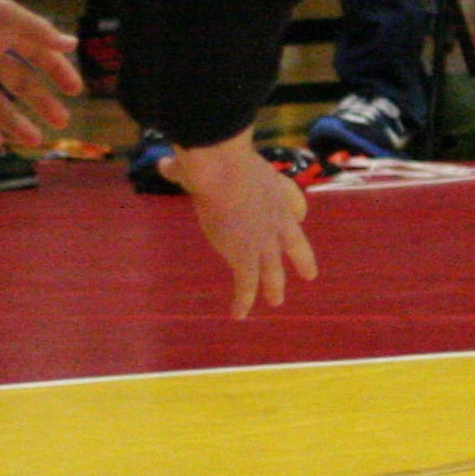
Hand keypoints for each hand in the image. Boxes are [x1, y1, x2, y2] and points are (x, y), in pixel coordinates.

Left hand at [0, 0, 80, 148]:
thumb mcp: (1, 13)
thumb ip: (37, 29)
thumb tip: (71, 43)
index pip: (35, 53)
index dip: (56, 70)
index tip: (75, 92)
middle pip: (19, 83)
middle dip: (41, 102)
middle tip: (62, 123)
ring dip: (16, 122)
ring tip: (34, 141)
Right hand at [161, 132, 318, 317]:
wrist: (226, 173)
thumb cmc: (216, 160)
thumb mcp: (207, 162)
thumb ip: (185, 167)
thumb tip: (165, 164)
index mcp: (273, 191)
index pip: (293, 208)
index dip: (295, 216)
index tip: (300, 219)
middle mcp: (275, 218)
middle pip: (293, 243)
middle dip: (301, 259)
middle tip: (309, 274)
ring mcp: (263, 240)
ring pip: (273, 270)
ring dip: (273, 287)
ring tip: (276, 300)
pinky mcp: (246, 257)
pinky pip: (246, 284)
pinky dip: (243, 300)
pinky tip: (239, 315)